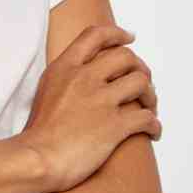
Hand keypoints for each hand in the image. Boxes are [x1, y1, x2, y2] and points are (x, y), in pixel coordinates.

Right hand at [16, 25, 161, 192]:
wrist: (37, 158)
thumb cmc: (38, 131)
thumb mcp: (45, 90)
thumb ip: (66, 77)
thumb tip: (82, 74)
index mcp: (65, 67)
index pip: (96, 35)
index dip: (117, 34)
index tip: (128, 38)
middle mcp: (84, 78)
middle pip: (126, 57)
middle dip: (140, 68)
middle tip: (142, 81)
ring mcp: (101, 101)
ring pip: (141, 83)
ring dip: (151, 95)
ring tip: (149, 106)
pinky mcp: (114, 126)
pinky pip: (147, 118)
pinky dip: (155, 125)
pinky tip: (152, 132)